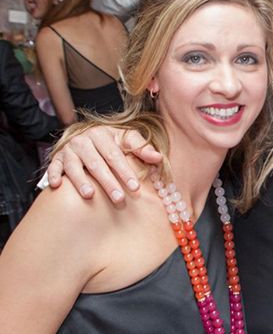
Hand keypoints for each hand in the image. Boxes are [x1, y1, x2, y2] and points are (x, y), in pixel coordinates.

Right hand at [46, 125, 162, 202]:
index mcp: (102, 134)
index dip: (125, 172)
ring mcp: (68, 150)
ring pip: (75, 167)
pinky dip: (54, 175)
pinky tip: (56, 186)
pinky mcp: (56, 158)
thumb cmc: (111, 141)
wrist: (86, 136)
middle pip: (96, 164)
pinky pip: (53, 167)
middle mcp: (83, 140)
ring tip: (90, 195)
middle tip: (118, 198)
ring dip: (81, 181)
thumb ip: (142, 148)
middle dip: (108, 182)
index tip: (135, 188)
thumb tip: (158, 158)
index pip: (115, 155)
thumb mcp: (127, 139)